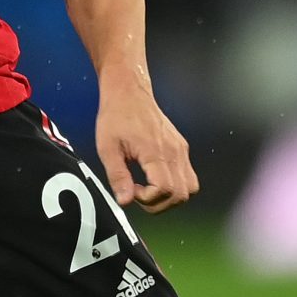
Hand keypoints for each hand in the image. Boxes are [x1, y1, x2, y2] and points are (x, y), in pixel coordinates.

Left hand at [94, 74, 197, 213]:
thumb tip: (125, 201)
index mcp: (155, 151)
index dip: (148, 199)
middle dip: (159, 203)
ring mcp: (181, 150)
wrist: (129, 92)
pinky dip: (175, 186)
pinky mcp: (181, 148)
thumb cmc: (116, 116)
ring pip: (189, 188)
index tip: (132, 190)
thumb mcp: (107, 148)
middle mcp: (174, 152)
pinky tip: (154, 178)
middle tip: (138, 193)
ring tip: (147, 188)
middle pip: (181, 194)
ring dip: (169, 197)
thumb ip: (117, 176)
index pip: (165, 190)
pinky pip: (188, 177)